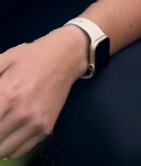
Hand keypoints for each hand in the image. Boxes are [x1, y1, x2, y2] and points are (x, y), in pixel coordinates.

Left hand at [0, 27, 87, 158]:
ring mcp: (35, 123)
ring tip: (0, 128)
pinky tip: (7, 135)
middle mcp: (21, 113)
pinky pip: (18, 151)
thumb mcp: (5, 59)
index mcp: (7, 94)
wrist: (67, 56)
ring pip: (2, 151)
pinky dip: (8, 149)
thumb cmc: (32, 56)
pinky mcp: (45, 128)